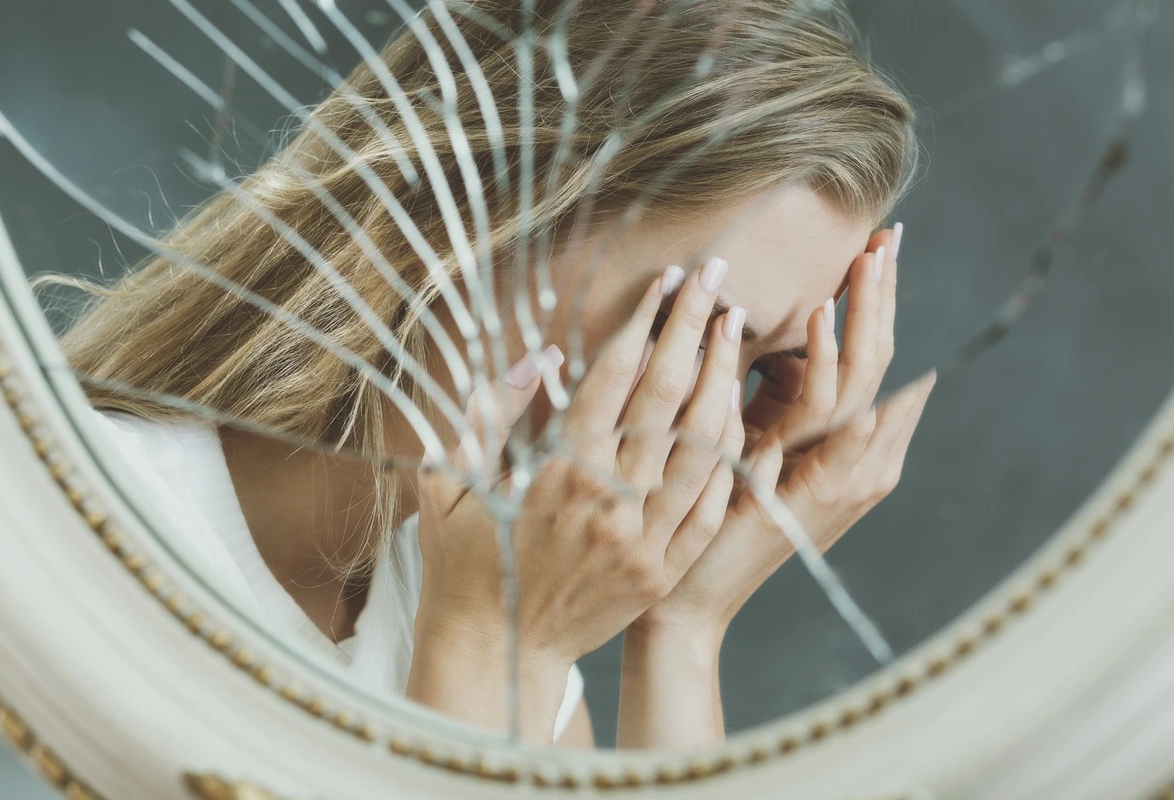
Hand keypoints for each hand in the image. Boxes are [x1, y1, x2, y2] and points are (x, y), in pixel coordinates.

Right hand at [408, 258, 744, 737]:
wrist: (493, 651)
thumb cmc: (463, 562)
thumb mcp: (449, 481)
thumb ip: (488, 414)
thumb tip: (535, 357)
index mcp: (559, 472)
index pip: (614, 377)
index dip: (645, 321)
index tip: (666, 281)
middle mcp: (610, 501)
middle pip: (667, 399)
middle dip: (693, 330)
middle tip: (717, 281)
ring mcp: (643, 540)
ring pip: (701, 448)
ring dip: (721, 385)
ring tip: (735, 335)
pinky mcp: (661, 571)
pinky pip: (709, 506)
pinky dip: (727, 459)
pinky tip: (734, 419)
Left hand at [635, 226, 934, 635]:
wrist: (684, 594)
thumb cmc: (700, 519)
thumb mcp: (736, 443)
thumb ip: (758, 396)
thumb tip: (747, 326)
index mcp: (832, 441)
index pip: (868, 358)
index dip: (877, 303)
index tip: (876, 245)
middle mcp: (849, 455)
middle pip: (881, 358)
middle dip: (885, 296)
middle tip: (887, 236)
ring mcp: (836, 473)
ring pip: (867, 376)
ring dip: (869, 312)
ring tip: (867, 257)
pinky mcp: (806, 484)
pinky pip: (824, 412)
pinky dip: (825, 358)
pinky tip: (816, 313)